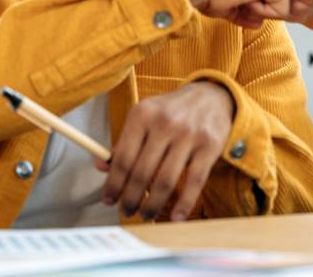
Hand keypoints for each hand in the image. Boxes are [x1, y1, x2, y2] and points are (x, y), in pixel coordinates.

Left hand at [96, 80, 234, 221]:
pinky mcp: (210, 146)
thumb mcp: (145, 117)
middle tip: (127, 211)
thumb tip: (101, 166)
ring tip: (146, 214)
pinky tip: (175, 217)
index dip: (113, 185)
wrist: (211, 96)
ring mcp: (189, 135)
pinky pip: (194, 181)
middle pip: (142, 173)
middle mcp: (165, 123)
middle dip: (131, 199)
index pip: (122, 159)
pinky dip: (184, 203)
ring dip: (153, 205)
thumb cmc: (172, 111)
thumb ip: (124, 142)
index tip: (108, 200)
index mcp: (142, 115)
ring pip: (165, 181)